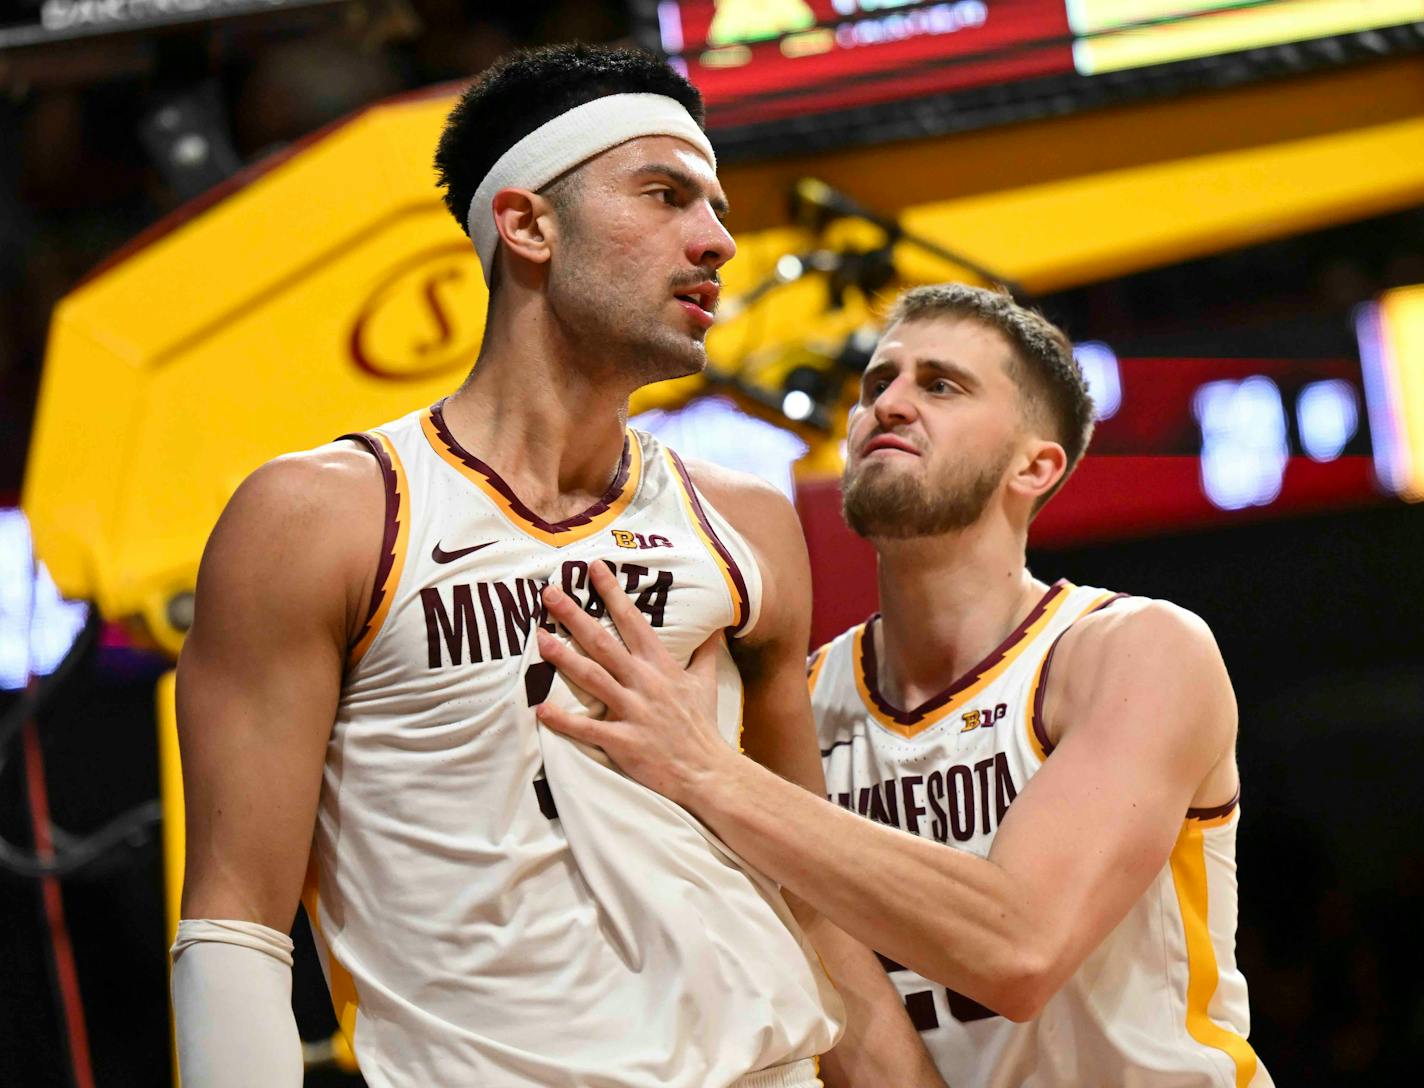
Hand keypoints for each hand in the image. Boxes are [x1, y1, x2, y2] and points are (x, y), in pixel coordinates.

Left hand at [535, 560, 737, 806]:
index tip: (593, 569)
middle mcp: (644, 682)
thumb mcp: (706, 682)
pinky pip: (588, 728)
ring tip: (540, 640)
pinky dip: (563, 720)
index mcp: (660, 665)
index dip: (612, 593)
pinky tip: (540, 709)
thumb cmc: (701, 726)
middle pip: (603, 642)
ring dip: (564, 658)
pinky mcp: (623, 741)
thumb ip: (706, 652)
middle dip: (575, 616)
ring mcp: (633, 711)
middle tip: (550, 594)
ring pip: (593, 677)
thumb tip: (717, 626)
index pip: (633, 621)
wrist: (707, 771)